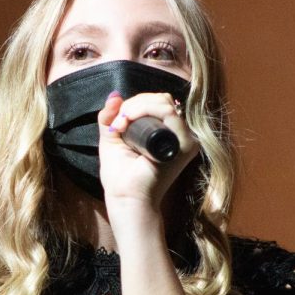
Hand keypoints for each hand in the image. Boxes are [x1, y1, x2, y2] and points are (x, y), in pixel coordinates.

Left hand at [97, 91, 199, 209]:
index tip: (116, 121)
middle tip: (118, 123)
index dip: (135, 104)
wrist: (126, 199)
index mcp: (165, 133)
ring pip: (164, 103)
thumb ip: (110, 118)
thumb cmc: (120, 176)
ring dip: (137, 106)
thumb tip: (114, 95)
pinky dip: (147, 110)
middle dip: (134, 104)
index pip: (157, 103)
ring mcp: (184, 140)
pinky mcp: (184, 145)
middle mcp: (178, 135)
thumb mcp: (111, 140)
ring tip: (121, 125)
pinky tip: (130, 120)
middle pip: (161, 99)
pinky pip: (170, 113)